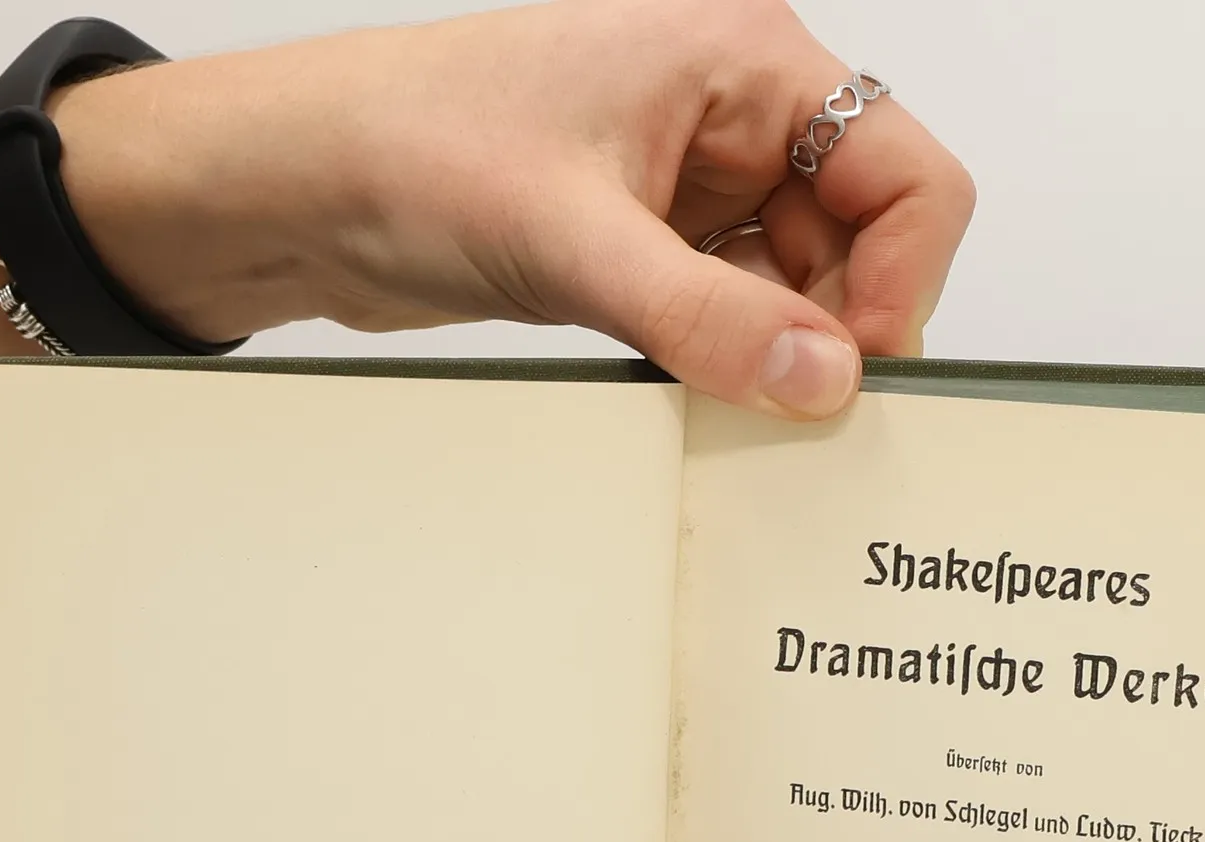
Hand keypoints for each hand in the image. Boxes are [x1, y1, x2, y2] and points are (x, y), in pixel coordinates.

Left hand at [55, 0, 975, 419]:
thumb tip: (823, 382)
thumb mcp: (572, 240)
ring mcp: (694, 190)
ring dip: (778, 359)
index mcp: (743, 62)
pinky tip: (698, 403)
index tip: (852, 372)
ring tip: (731, 410)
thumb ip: (708, 319)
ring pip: (799, 292)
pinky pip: (732, 320)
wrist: (298, 187)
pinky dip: (729, 368)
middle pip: (863, 241)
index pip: (906, 173)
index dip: (899, 282)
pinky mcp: (650, 251)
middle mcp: (734, 120)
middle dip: (838, 333)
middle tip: (797, 417)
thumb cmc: (409, 146)